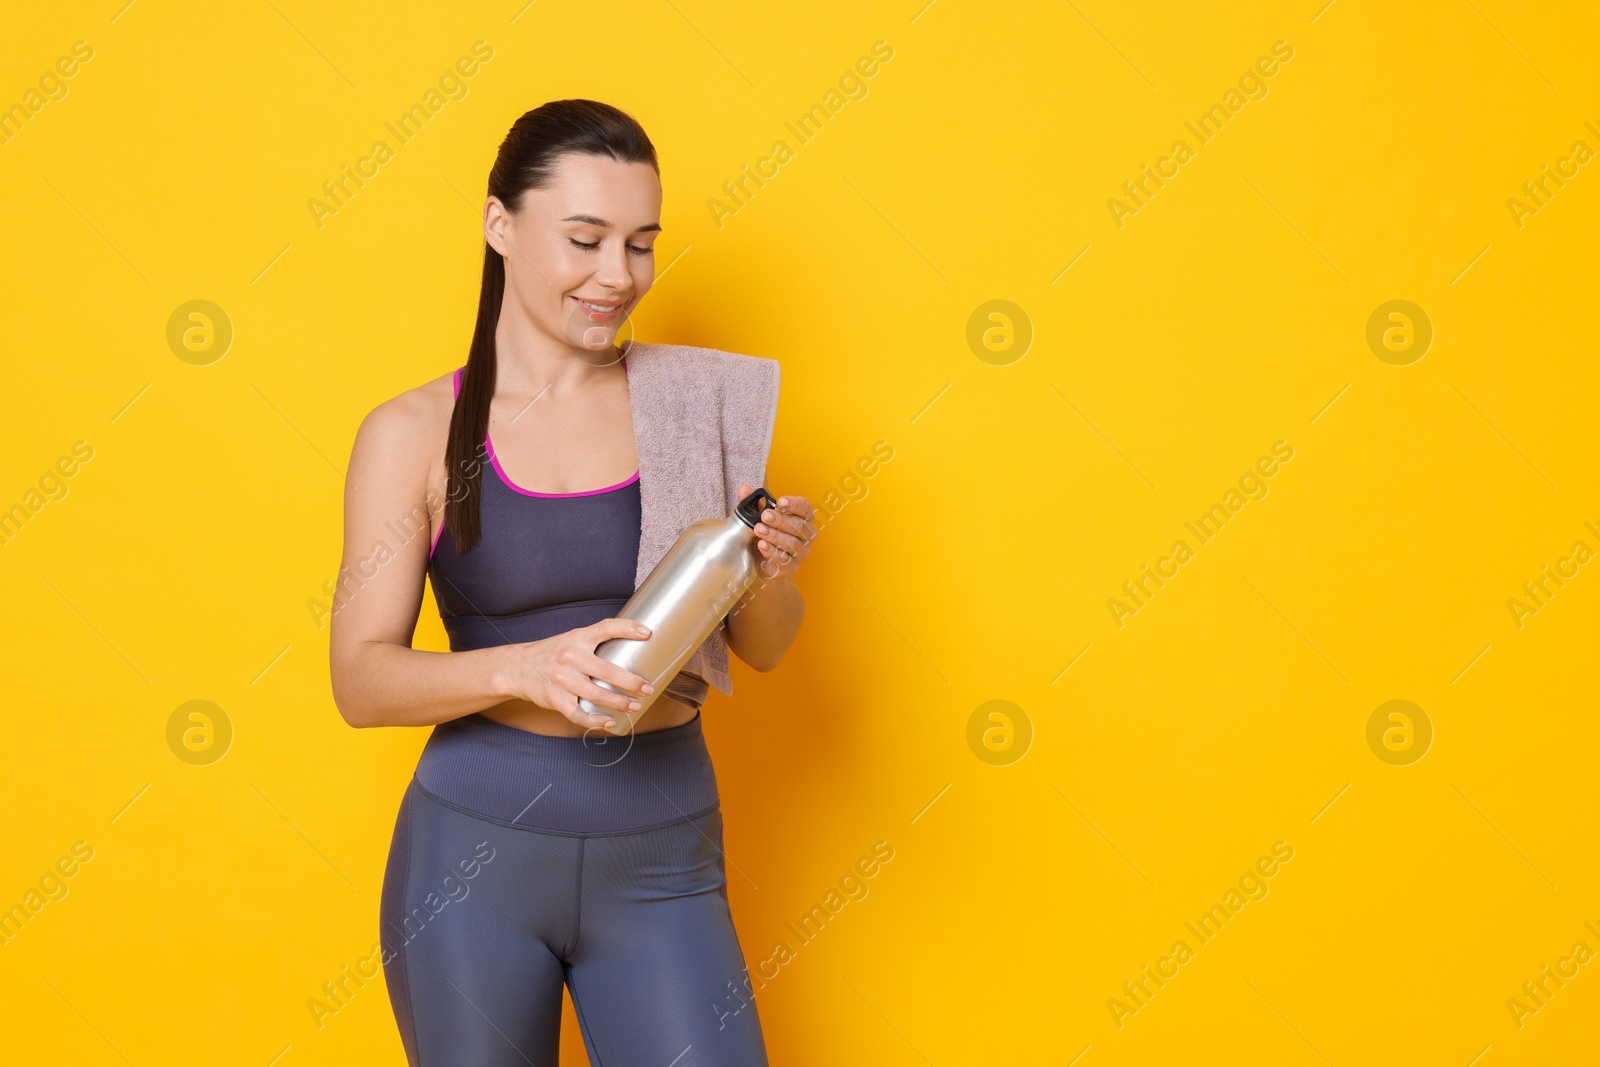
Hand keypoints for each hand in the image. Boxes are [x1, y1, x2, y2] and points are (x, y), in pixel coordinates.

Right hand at [500, 618, 654, 729]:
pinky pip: (577, 713)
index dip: (627, 628)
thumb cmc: (552, 654)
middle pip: (606, 670)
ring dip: (619, 702)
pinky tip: (608, 722)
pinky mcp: (555, 698)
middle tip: (648, 688)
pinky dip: (594, 720)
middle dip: (631, 682)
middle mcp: (570, 657)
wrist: (516, 668)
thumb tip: (630, 647)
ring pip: (596, 693)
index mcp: (577, 638)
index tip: (647, 633)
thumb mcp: (571, 640)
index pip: (605, 628)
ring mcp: (562, 679)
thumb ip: (594, 643)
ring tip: (635, 706)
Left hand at [737, 482, 815, 580]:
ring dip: (775, 536)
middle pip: (800, 526)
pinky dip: (772, 553)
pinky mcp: (791, 568)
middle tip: (765, 516)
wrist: (755, 559)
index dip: (795, 504)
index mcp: (802, 518)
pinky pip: (785, 562)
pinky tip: (761, 546)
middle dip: (781, 520)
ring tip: (759, 530)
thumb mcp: (754, 515)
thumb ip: (751, 502)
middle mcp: (806, 536)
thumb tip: (744, 489)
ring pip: (793, 544)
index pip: (806, 508)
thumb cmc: (761, 532)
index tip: (780, 501)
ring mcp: (800, 553)